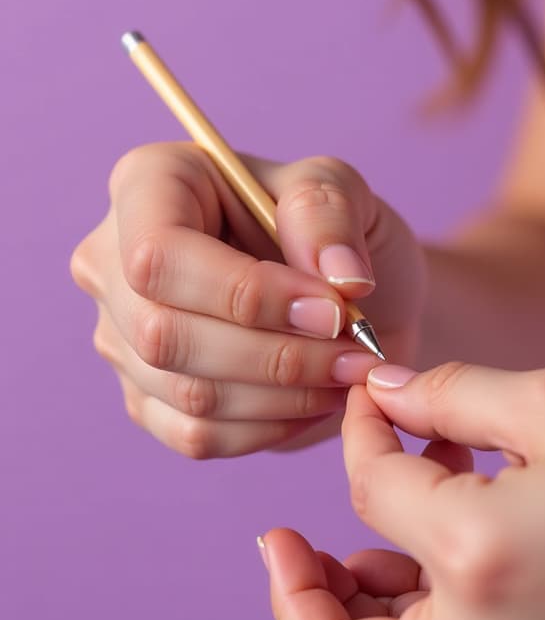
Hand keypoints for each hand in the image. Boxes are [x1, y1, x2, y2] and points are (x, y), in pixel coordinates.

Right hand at [70, 143, 425, 456]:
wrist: (345, 297)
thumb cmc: (333, 233)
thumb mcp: (343, 191)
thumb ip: (330, 212)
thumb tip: (338, 276)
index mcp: (149, 184)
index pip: (159, 252)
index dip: (246, 292)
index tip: (332, 310)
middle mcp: (113, 260)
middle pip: (164, 332)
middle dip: (277, 355)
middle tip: (356, 353)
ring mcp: (122, 336)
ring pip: (185, 392)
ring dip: (284, 395)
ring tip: (350, 373)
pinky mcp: (147, 397)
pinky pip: (196, 435)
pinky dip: (271, 426)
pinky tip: (318, 398)